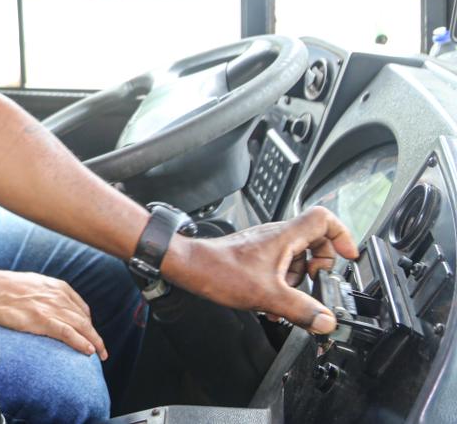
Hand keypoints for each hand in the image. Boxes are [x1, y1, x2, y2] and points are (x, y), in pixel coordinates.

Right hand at [0, 269, 107, 358]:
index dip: (88, 323)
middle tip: (102, 349)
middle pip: (85, 319)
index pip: (81, 308)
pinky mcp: (43, 320)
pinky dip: (81, 343)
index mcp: (58, 287)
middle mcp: (59, 296)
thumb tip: (49, 304)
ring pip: (82, 328)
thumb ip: (46, 293)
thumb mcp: (33, 283)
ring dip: (95, 342)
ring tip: (101, 354)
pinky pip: (69, 334)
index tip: (89, 333)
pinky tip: (89, 351)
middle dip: (96, 336)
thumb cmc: (5, 287)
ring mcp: (52, 308)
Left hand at [165, 206, 358, 333]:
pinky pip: (281, 266)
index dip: (342, 235)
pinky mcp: (256, 255)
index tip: (349, 257)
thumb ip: (301, 309)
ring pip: (297, 258)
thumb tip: (325, 321)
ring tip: (287, 300)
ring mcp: (266, 245)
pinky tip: (274, 303)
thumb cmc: (220, 271)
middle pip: (316, 242)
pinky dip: (283, 283)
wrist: (191, 268)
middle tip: (315, 284)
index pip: (324, 219)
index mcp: (285, 236)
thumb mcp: (268, 295)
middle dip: (320, 267)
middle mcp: (277, 236)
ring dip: (298, 281)